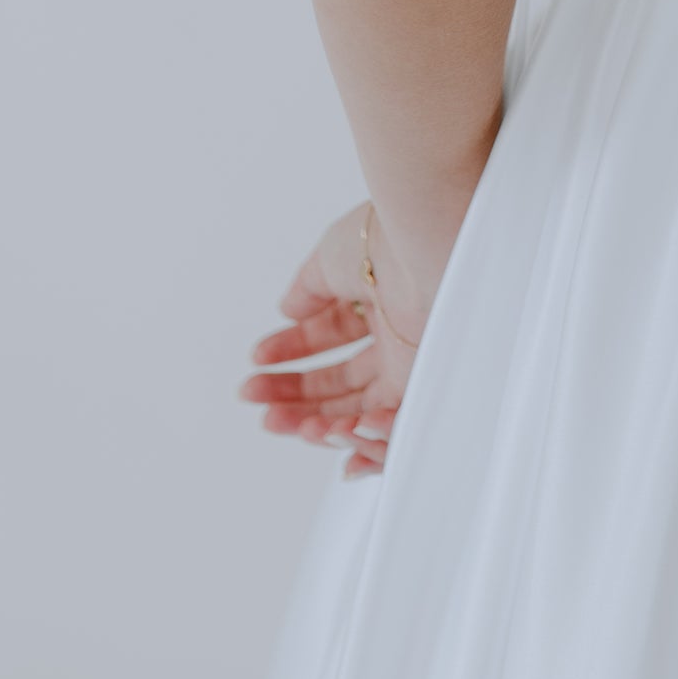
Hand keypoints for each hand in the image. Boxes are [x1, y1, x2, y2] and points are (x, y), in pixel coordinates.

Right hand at [240, 203, 426, 479]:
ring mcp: (410, 362)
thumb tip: (286, 311)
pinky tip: (322, 432)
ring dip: (312, 420)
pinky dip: (356, 436)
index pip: (330, 334)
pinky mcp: (423, 388)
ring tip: (273, 421)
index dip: (291, 349)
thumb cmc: (383, 242)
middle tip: (252, 400)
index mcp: (378, 296)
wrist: (425, 252)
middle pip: (339, 378)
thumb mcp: (332, 257)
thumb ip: (308, 288)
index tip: (256, 359)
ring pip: (357, 407)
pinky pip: (389, 426)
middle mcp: (396, 333)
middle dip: (292, 394)